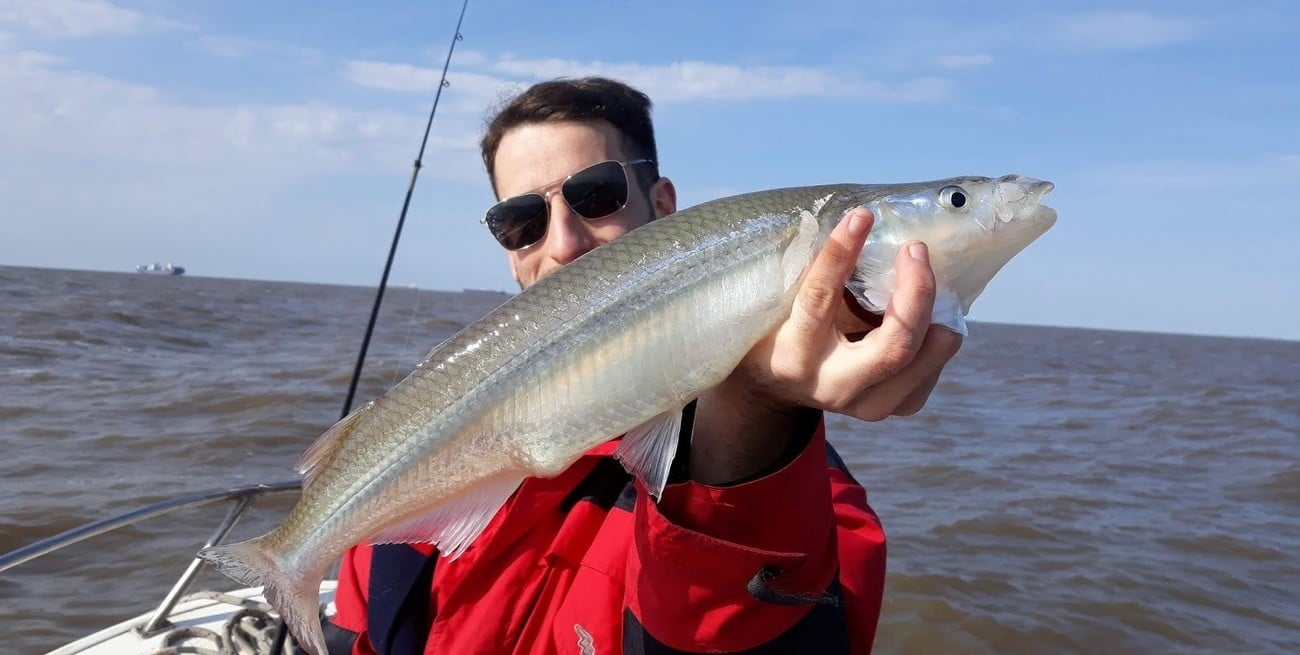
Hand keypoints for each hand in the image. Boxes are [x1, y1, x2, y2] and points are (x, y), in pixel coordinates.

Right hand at [742, 207, 962, 419]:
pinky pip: (930, 369)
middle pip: (895, 345)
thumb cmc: (778, 329)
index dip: (840, 255)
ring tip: (921, 276)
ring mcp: (868, 405)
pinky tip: (922, 313)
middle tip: (915, 251)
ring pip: (924, 358)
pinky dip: (935, 335)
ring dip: (935, 312)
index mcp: (794, 355)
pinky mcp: (894, 409)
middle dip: (917, 293)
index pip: (820, 301)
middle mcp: (833, 385)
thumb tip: (855, 224)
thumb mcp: (779, 305)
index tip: (862, 217)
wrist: (777, 389)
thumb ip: (811, 276)